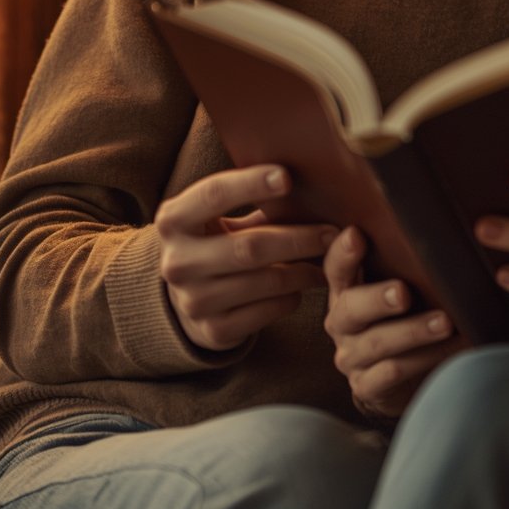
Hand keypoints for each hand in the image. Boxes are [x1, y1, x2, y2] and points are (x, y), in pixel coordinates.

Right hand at [157, 165, 333, 350]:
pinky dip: (294, 295)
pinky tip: (304, 283)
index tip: (288, 177)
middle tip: (334, 232)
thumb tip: (311, 178)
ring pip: (265, 282)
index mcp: (175, 219)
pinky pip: (269, 310)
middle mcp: (177, 262)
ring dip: (305, 269)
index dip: (251, 184)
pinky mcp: (214, 331)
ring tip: (330, 258)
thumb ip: (252, 197)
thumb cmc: (218, 238)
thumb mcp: (219, 215)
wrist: (189, 296)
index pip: (213, 194)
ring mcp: (193, 302)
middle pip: (249, 247)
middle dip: (299, 238)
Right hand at [323, 226, 462, 417]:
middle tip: (404, 292)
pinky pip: (394, 373)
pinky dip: (427, 360)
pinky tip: (455, 347)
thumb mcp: (394, 292)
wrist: (393, 380)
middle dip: (378, 299)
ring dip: (413, 332)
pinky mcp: (366, 387)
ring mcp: (351, 358)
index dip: (343, 254)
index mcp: (345, 292)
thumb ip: (400, 265)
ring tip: (445, 323)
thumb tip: (433, 226)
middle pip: (351, 308)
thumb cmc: (399, 320)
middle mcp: (342, 324)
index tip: (357, 235)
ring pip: (378, 343)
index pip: (336, 269)